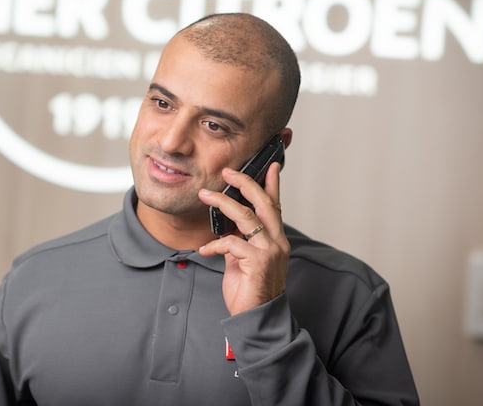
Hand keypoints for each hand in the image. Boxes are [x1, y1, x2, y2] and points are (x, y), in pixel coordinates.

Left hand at [198, 163, 289, 314]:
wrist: (256, 316)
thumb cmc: (250, 288)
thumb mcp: (244, 258)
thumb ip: (240, 239)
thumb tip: (227, 224)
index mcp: (276, 239)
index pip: (274, 205)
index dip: (272, 184)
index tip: (271, 165)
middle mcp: (277, 241)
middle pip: (263, 203)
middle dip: (245, 183)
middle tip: (228, 172)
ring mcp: (270, 251)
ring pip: (246, 216)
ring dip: (223, 203)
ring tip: (205, 196)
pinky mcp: (258, 262)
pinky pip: (232, 242)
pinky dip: (215, 244)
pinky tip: (205, 250)